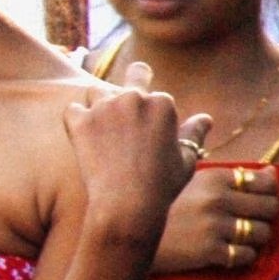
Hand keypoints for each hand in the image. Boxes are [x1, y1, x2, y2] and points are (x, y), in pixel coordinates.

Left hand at [65, 61, 209, 248]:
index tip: (149, 133)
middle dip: (133, 83)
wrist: (128, 206)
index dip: (154, 112)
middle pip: (134, 74)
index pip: (157, 95)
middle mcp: (133, 97)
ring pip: (98, 91)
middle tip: (128, 105)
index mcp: (162, 103)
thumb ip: (194, 134)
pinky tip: (83, 138)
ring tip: (103, 131)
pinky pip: (72, 110)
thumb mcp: (186, 160)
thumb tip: (206, 119)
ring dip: (100, 104)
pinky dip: (76, 121)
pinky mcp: (80, 121)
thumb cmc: (161, 187)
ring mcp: (104, 107)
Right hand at [155, 164, 278, 272]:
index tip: (260, 199)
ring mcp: (216, 226)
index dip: (270, 192)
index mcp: (216, 176)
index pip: (266, 182)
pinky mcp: (211, 251)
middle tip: (253, 220)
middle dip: (266, 215)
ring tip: (240, 237)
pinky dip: (243, 256)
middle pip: (270, 207)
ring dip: (256, 238)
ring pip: (263, 233)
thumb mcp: (193, 175)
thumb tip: (272, 169)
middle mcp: (219, 198)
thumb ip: (233, 173)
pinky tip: (229, 251)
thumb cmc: (166, 201)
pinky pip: (247, 256)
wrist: (133, 230)